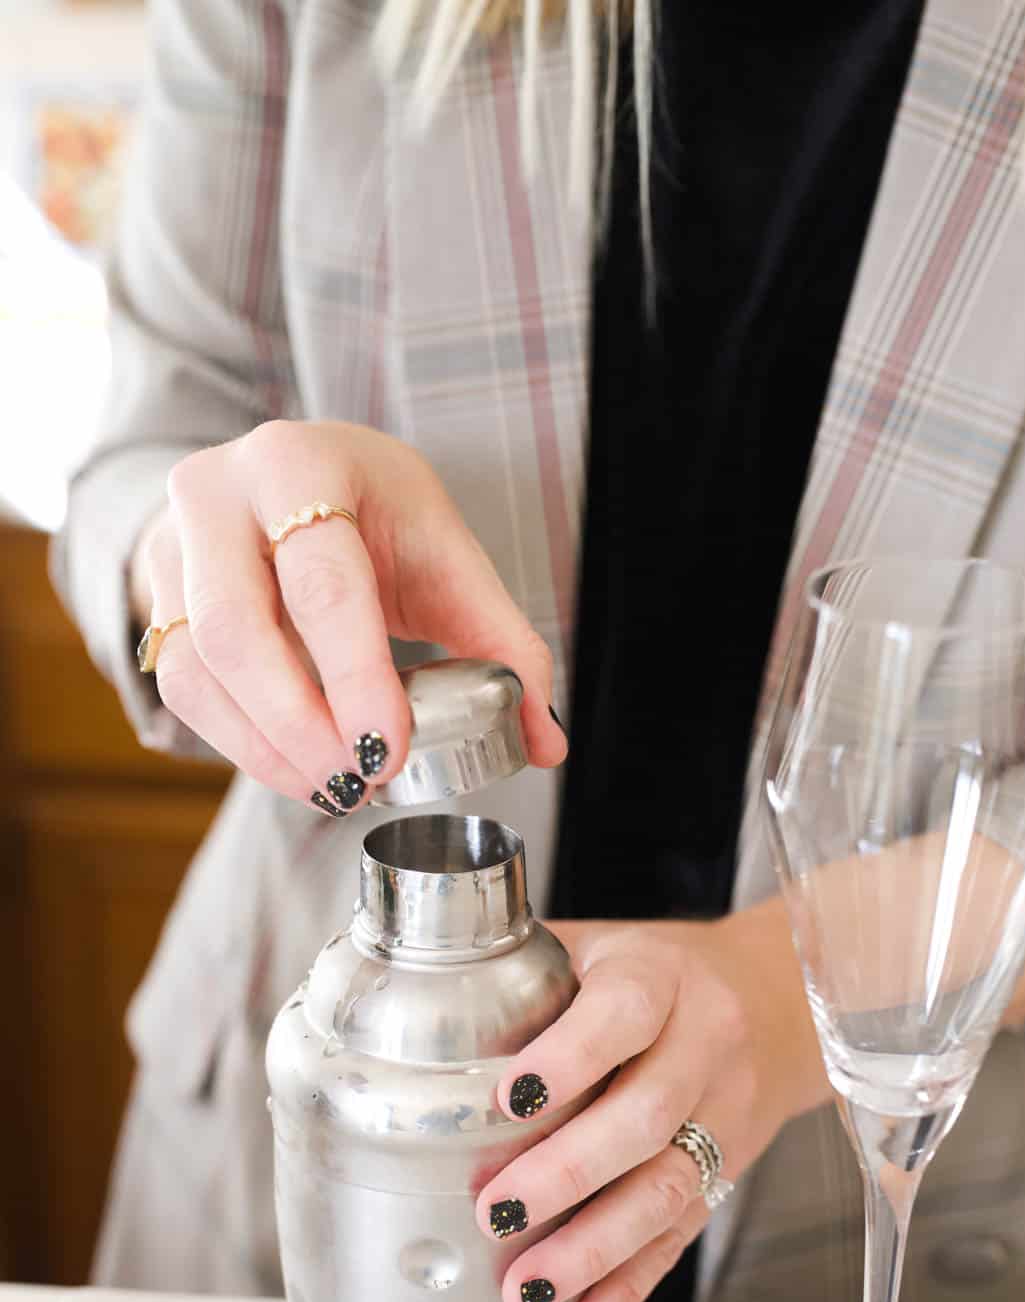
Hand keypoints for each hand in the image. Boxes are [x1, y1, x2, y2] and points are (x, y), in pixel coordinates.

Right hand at [135, 421, 565, 810]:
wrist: (283, 479)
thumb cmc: (371, 512)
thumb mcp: (444, 552)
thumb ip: (503, 642)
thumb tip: (547, 740)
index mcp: (300, 463)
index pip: (323, 580)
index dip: (354, 675)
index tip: (390, 750)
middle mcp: (218, 495)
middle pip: (238, 629)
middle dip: (302, 726)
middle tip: (362, 783)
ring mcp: (173, 548)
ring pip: (198, 670)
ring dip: (268, 750)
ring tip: (339, 788)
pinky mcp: (151, 600)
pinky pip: (182, 690)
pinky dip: (243, 745)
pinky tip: (299, 770)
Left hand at [475, 908, 830, 1301]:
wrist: (768, 1002)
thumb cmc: (646, 976)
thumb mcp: (592, 949)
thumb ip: (520, 977)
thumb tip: (406, 1012)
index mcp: (661, 976)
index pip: (626, 1013)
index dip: (570, 1058)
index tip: (506, 1099)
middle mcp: (704, 1044)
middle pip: (649, 1115)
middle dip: (568, 1174)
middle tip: (496, 1213)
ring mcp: (723, 1115)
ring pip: (669, 1189)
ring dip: (595, 1249)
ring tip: (526, 1287)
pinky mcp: (726, 1174)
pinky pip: (679, 1239)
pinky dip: (628, 1289)